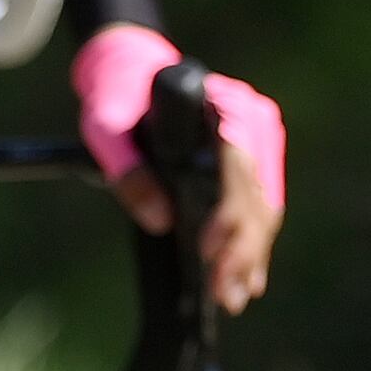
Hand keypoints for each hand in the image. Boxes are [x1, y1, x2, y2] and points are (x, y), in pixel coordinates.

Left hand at [71, 26, 287, 315]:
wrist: (133, 74)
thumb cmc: (117, 98)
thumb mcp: (104, 128)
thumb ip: (127, 169)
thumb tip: (160, 220)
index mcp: (222, 103)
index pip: (236, 163)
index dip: (229, 210)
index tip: (209, 249)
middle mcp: (253, 117)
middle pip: (257, 191)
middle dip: (243, 248)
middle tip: (226, 294)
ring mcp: (261, 137)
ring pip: (266, 204)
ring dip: (252, 253)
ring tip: (235, 296)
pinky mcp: (259, 157)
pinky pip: (263, 205)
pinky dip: (255, 242)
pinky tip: (248, 277)